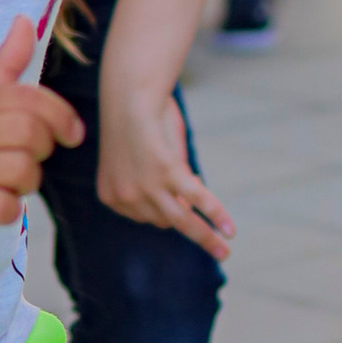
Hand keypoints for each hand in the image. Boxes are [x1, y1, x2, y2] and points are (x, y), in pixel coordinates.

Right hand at [0, 18, 81, 248]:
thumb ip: (4, 65)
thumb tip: (25, 20)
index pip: (29, 100)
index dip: (61, 115)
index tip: (71, 134)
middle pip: (30, 134)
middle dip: (41, 152)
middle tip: (26, 160)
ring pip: (23, 171)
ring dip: (25, 184)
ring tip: (4, 183)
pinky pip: (5, 208)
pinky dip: (8, 211)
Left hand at [97, 88, 235, 262]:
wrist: (130, 91)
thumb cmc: (138, 118)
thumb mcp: (145, 156)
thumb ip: (160, 182)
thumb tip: (186, 204)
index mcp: (111, 195)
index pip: (146, 216)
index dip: (168, 206)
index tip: (178, 195)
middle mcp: (125, 197)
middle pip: (163, 220)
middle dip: (183, 213)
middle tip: (211, 232)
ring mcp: (145, 186)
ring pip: (181, 222)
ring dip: (206, 238)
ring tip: (223, 251)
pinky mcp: (165, 172)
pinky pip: (197, 199)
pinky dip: (216, 215)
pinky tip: (230, 230)